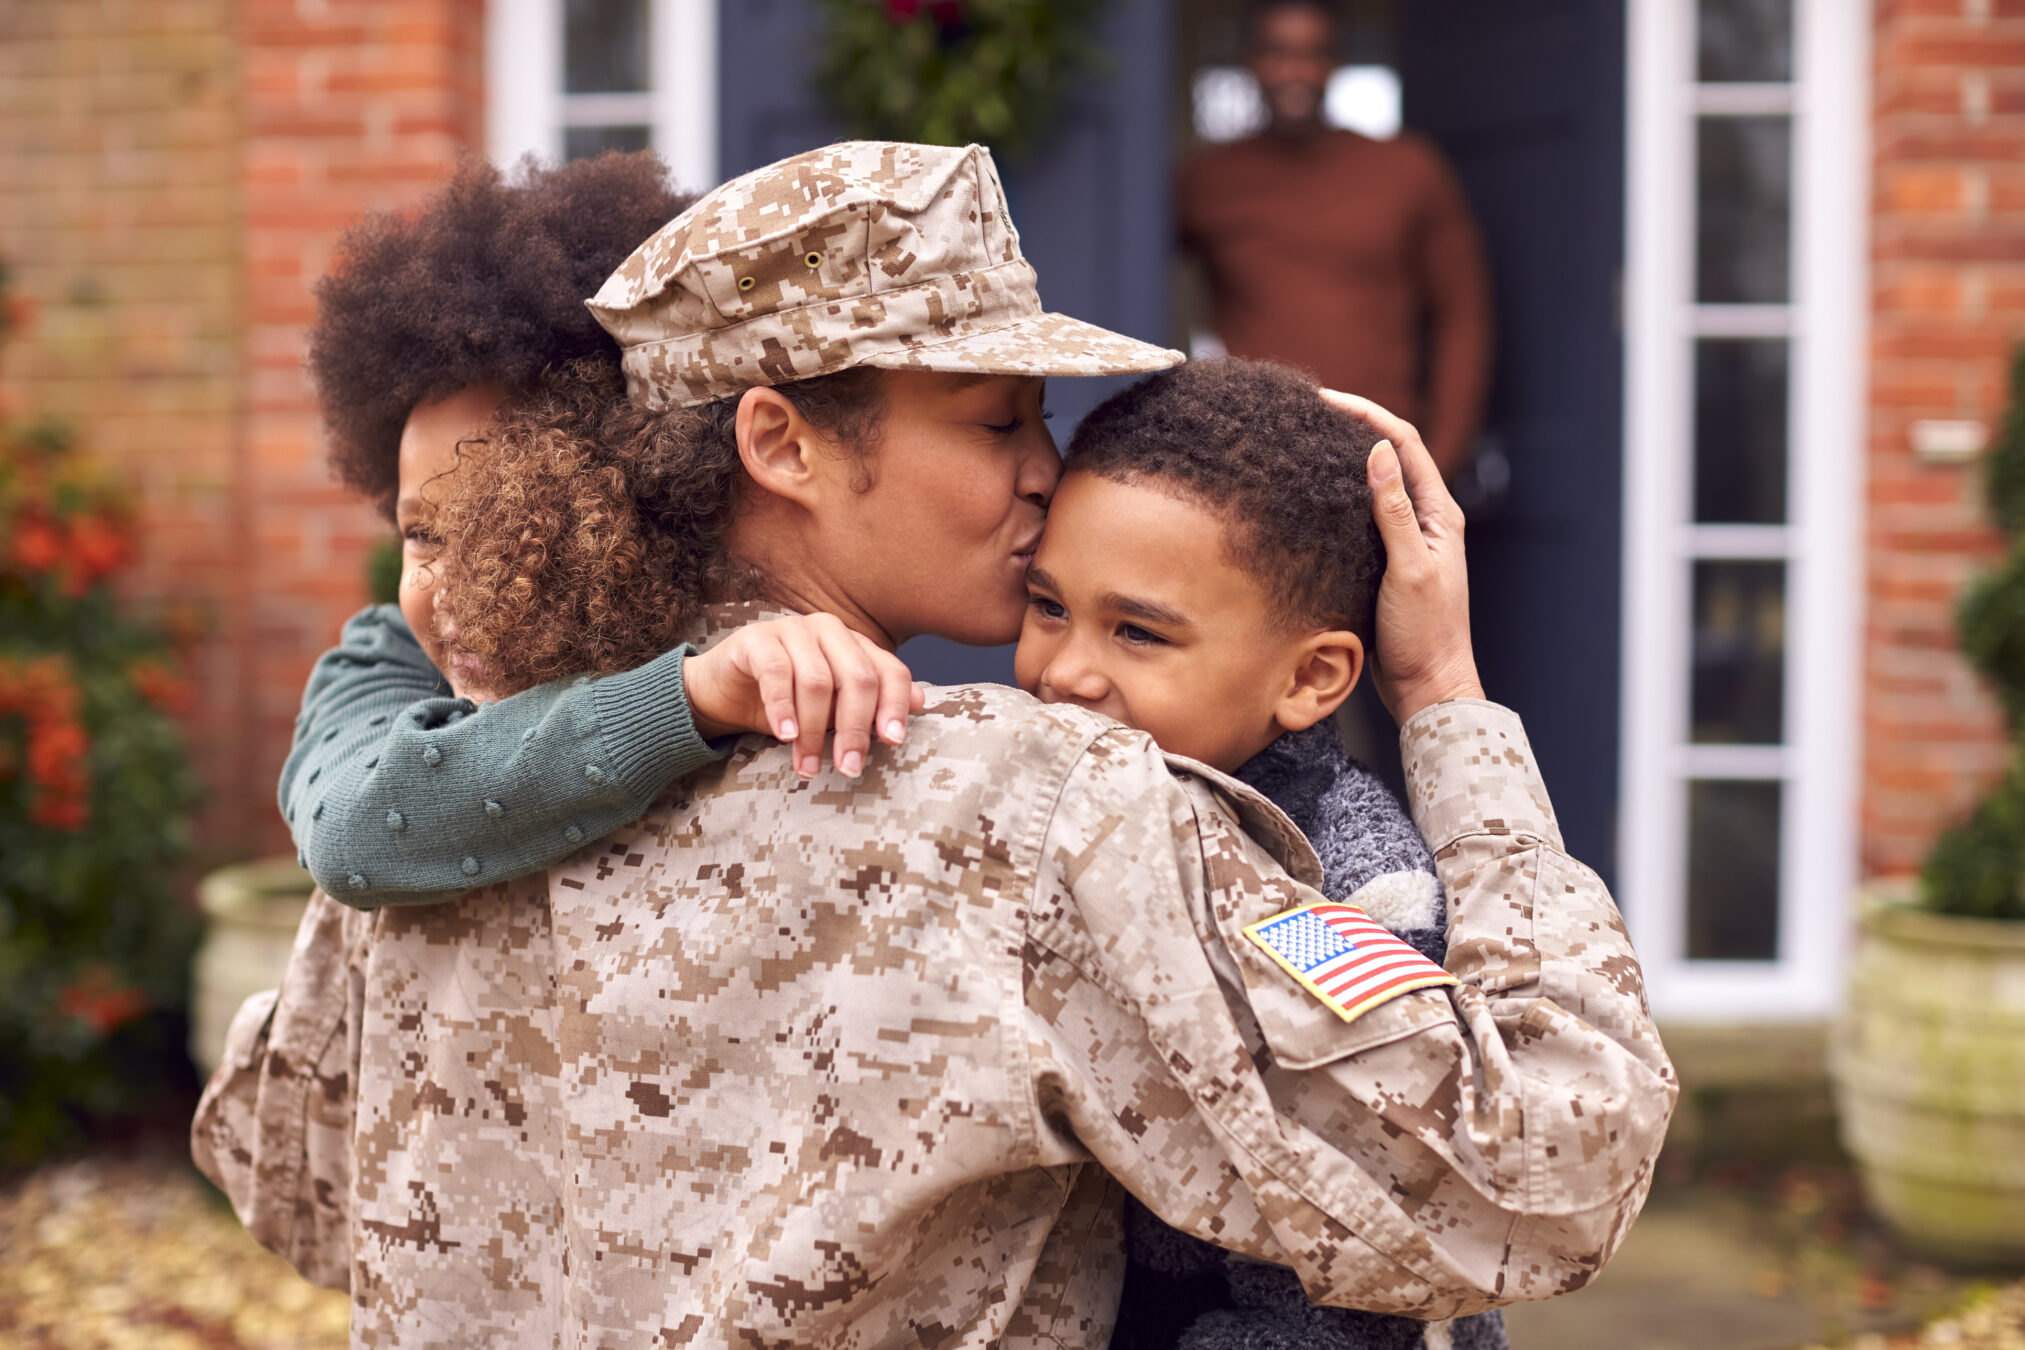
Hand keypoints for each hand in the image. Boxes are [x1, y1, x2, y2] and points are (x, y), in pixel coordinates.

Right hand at [683, 613, 924, 778]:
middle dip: (855, 728)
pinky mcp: (756, 639)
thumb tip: (918, 702)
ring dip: (813, 731)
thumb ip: (869, 705)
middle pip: (857, 677)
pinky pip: (776, 673)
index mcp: (855, 644)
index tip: (892, 742)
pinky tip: (786, 737)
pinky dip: (783, 709)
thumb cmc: (788, 702)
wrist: (725, 691)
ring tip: (808, 767)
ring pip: (817, 680)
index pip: (889, 670)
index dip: (894, 706)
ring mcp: (792, 629)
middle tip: (849, 768)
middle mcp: (829, 630)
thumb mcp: (832, 710)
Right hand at [1320, 390, 1484, 723]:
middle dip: (1353, 427)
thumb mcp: (1409, 570)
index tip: (1326, 400)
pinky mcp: (1387, 560)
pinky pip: (1363, 515)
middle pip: (1389, 455)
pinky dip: (1339, 496)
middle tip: (1307, 413)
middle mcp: (1426, 519)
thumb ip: (1395, 512)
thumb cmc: (1425, 634)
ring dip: (1344, 460)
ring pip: (1374, 484)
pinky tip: (1311, 496)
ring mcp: (1407, 539)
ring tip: (1304, 443)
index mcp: (1440, 514)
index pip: (1404, 444)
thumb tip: (1378, 452)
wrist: (1428, 684)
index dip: (1368, 415)